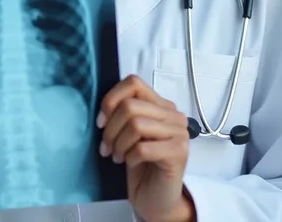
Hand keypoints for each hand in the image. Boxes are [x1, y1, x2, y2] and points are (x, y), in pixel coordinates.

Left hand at [97, 75, 194, 221]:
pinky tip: (130, 163)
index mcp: (160, 104)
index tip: (101, 121)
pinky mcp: (179, 152)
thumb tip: (105, 109)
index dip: (111, 99)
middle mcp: (172, 114)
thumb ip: (122, 114)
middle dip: (111, 128)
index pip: (133, 83)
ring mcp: (179, 132)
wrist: (156, 198)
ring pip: (136, 124)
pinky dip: (130, 156)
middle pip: (130, 105)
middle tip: (106, 147)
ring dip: (119, 143)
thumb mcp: (128, 133)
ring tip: (117, 156)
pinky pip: (143, 147)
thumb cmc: (140, 164)